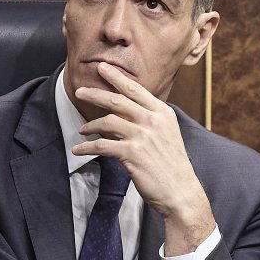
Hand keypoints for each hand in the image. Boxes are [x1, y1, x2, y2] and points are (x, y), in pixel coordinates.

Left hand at [72, 62, 215, 255]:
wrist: (180, 191)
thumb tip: (127, 111)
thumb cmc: (172, 165)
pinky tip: (79, 149)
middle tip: (80, 91)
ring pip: (108, 121)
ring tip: (81, 130)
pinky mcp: (132, 153)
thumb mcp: (168, 134)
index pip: (136, 90)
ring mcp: (143, 136)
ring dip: (90, 125)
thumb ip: (151, 120)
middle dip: (96, 94)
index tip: (103, 68)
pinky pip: (102, 145)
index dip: (117, 77)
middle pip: (118, 100)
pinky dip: (88, 147)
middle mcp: (153, 121)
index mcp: (163, 113)